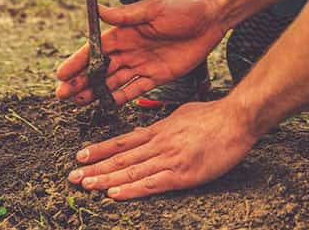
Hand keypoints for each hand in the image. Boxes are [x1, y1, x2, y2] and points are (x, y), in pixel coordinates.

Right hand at [56, 0, 224, 105]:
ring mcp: (143, 63)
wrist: (211, 18)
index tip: (61, 74)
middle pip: (100, 68)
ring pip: (113, 81)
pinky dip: (119, 98)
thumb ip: (127, 15)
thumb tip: (99, 10)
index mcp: (126, 31)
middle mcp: (130, 48)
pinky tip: (104, 105)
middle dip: (81, 81)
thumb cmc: (184, 7)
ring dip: (95, 91)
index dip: (78, 61)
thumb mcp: (154, 8)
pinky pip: (135, 89)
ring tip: (77, 102)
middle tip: (63, 95)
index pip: (96, 48)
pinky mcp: (157, 75)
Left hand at [66, 97, 258, 199]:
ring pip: (131, 171)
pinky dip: (131, 190)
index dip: (100, 150)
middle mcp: (158, 144)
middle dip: (95, 168)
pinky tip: (114, 194)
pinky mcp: (182, 174)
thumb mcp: (181, 115)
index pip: (122, 142)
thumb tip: (144, 132)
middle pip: (120, 159)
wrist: (236, 120)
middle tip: (72, 177)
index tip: (80, 156)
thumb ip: (162, 125)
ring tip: (85, 185)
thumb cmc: (213, 116)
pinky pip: (151, 184)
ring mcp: (169, 159)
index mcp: (158, 130)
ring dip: (105, 180)